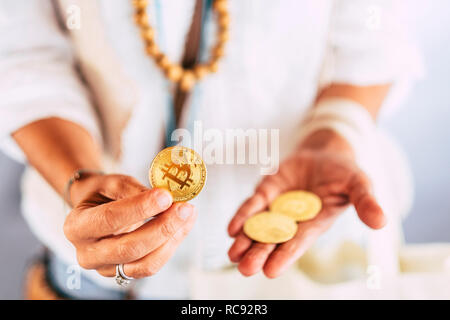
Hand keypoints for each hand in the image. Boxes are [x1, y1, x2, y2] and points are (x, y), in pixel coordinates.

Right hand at [63, 174, 196, 278]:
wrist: (94, 209)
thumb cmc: (101, 194)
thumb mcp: (111, 183)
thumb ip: (133, 189)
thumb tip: (163, 198)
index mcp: (76, 226)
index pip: (110, 219)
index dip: (140, 208)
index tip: (165, 196)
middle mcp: (87, 253)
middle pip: (129, 248)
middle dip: (162, 227)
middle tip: (184, 208)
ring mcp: (106, 268)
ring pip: (145, 263)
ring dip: (172, 239)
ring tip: (188, 215)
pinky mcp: (124, 273)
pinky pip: (151, 265)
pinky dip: (171, 246)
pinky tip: (183, 226)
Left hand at [227, 130, 385, 277]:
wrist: (325, 154)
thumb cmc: (344, 173)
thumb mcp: (359, 184)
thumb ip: (365, 202)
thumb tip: (381, 222)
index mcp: (314, 223)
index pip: (297, 243)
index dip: (284, 256)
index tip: (270, 271)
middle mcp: (292, 220)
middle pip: (273, 240)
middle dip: (259, 253)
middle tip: (244, 268)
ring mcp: (277, 206)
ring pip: (258, 227)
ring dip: (245, 240)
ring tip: (233, 254)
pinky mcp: (266, 190)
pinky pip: (253, 205)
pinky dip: (243, 216)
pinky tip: (232, 228)